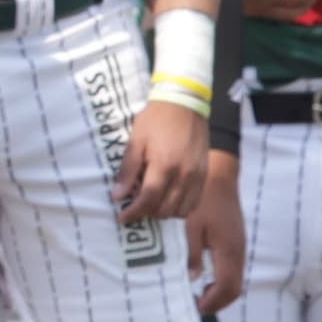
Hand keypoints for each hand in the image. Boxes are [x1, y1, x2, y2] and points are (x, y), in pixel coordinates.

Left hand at [115, 97, 207, 227]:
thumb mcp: (136, 141)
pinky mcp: (204, 174)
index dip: (134, 213)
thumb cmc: (156, 120)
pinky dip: (181, 207)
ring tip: (153, 203)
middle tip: (136, 206)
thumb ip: (128, 170)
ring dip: (164, 212)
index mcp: (164, 166)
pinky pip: (194, 202)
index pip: (148, 200)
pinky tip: (170, 199)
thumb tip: (118, 196)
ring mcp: (197, 176)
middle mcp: (183, 175)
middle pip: (165, 209)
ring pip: (181, 210)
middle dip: (147, 212)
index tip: (123, 217)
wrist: (185, 104)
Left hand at [188, 149, 247, 318]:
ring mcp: (240, 245)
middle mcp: (238, 251)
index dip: (212, 302)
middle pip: (235, 288)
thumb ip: (192, 254)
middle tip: (197, 306)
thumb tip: (192, 279)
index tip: (194, 307)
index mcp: (228, 249)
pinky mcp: (237, 239)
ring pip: (236, 279)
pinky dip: (223, 279)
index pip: (226, 287)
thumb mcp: (190, 227)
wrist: (220, 174)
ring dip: (221, 292)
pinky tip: (206, 277)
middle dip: (218, 302)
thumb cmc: (202, 199)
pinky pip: (234, 268)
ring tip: (199, 295)